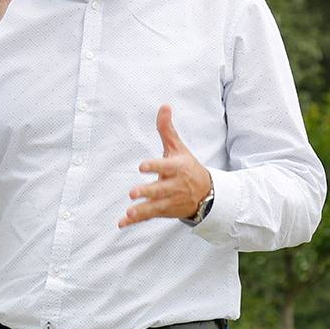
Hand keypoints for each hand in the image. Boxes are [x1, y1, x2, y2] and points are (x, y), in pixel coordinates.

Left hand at [119, 104, 211, 227]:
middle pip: (160, 190)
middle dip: (147, 192)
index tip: (142, 166)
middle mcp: (174, 186)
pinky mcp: (164, 211)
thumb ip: (167, 129)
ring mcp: (170, 200)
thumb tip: (164, 106)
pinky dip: (135, 220)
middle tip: (133, 193)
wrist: (206, 194)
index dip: (154, 166)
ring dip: (142, 210)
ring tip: (130, 211)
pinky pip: (149, 216)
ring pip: (155, 206)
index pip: (166, 167)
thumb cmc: (187, 167)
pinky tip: (122, 222)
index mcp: (177, 168)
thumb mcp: (178, 148)